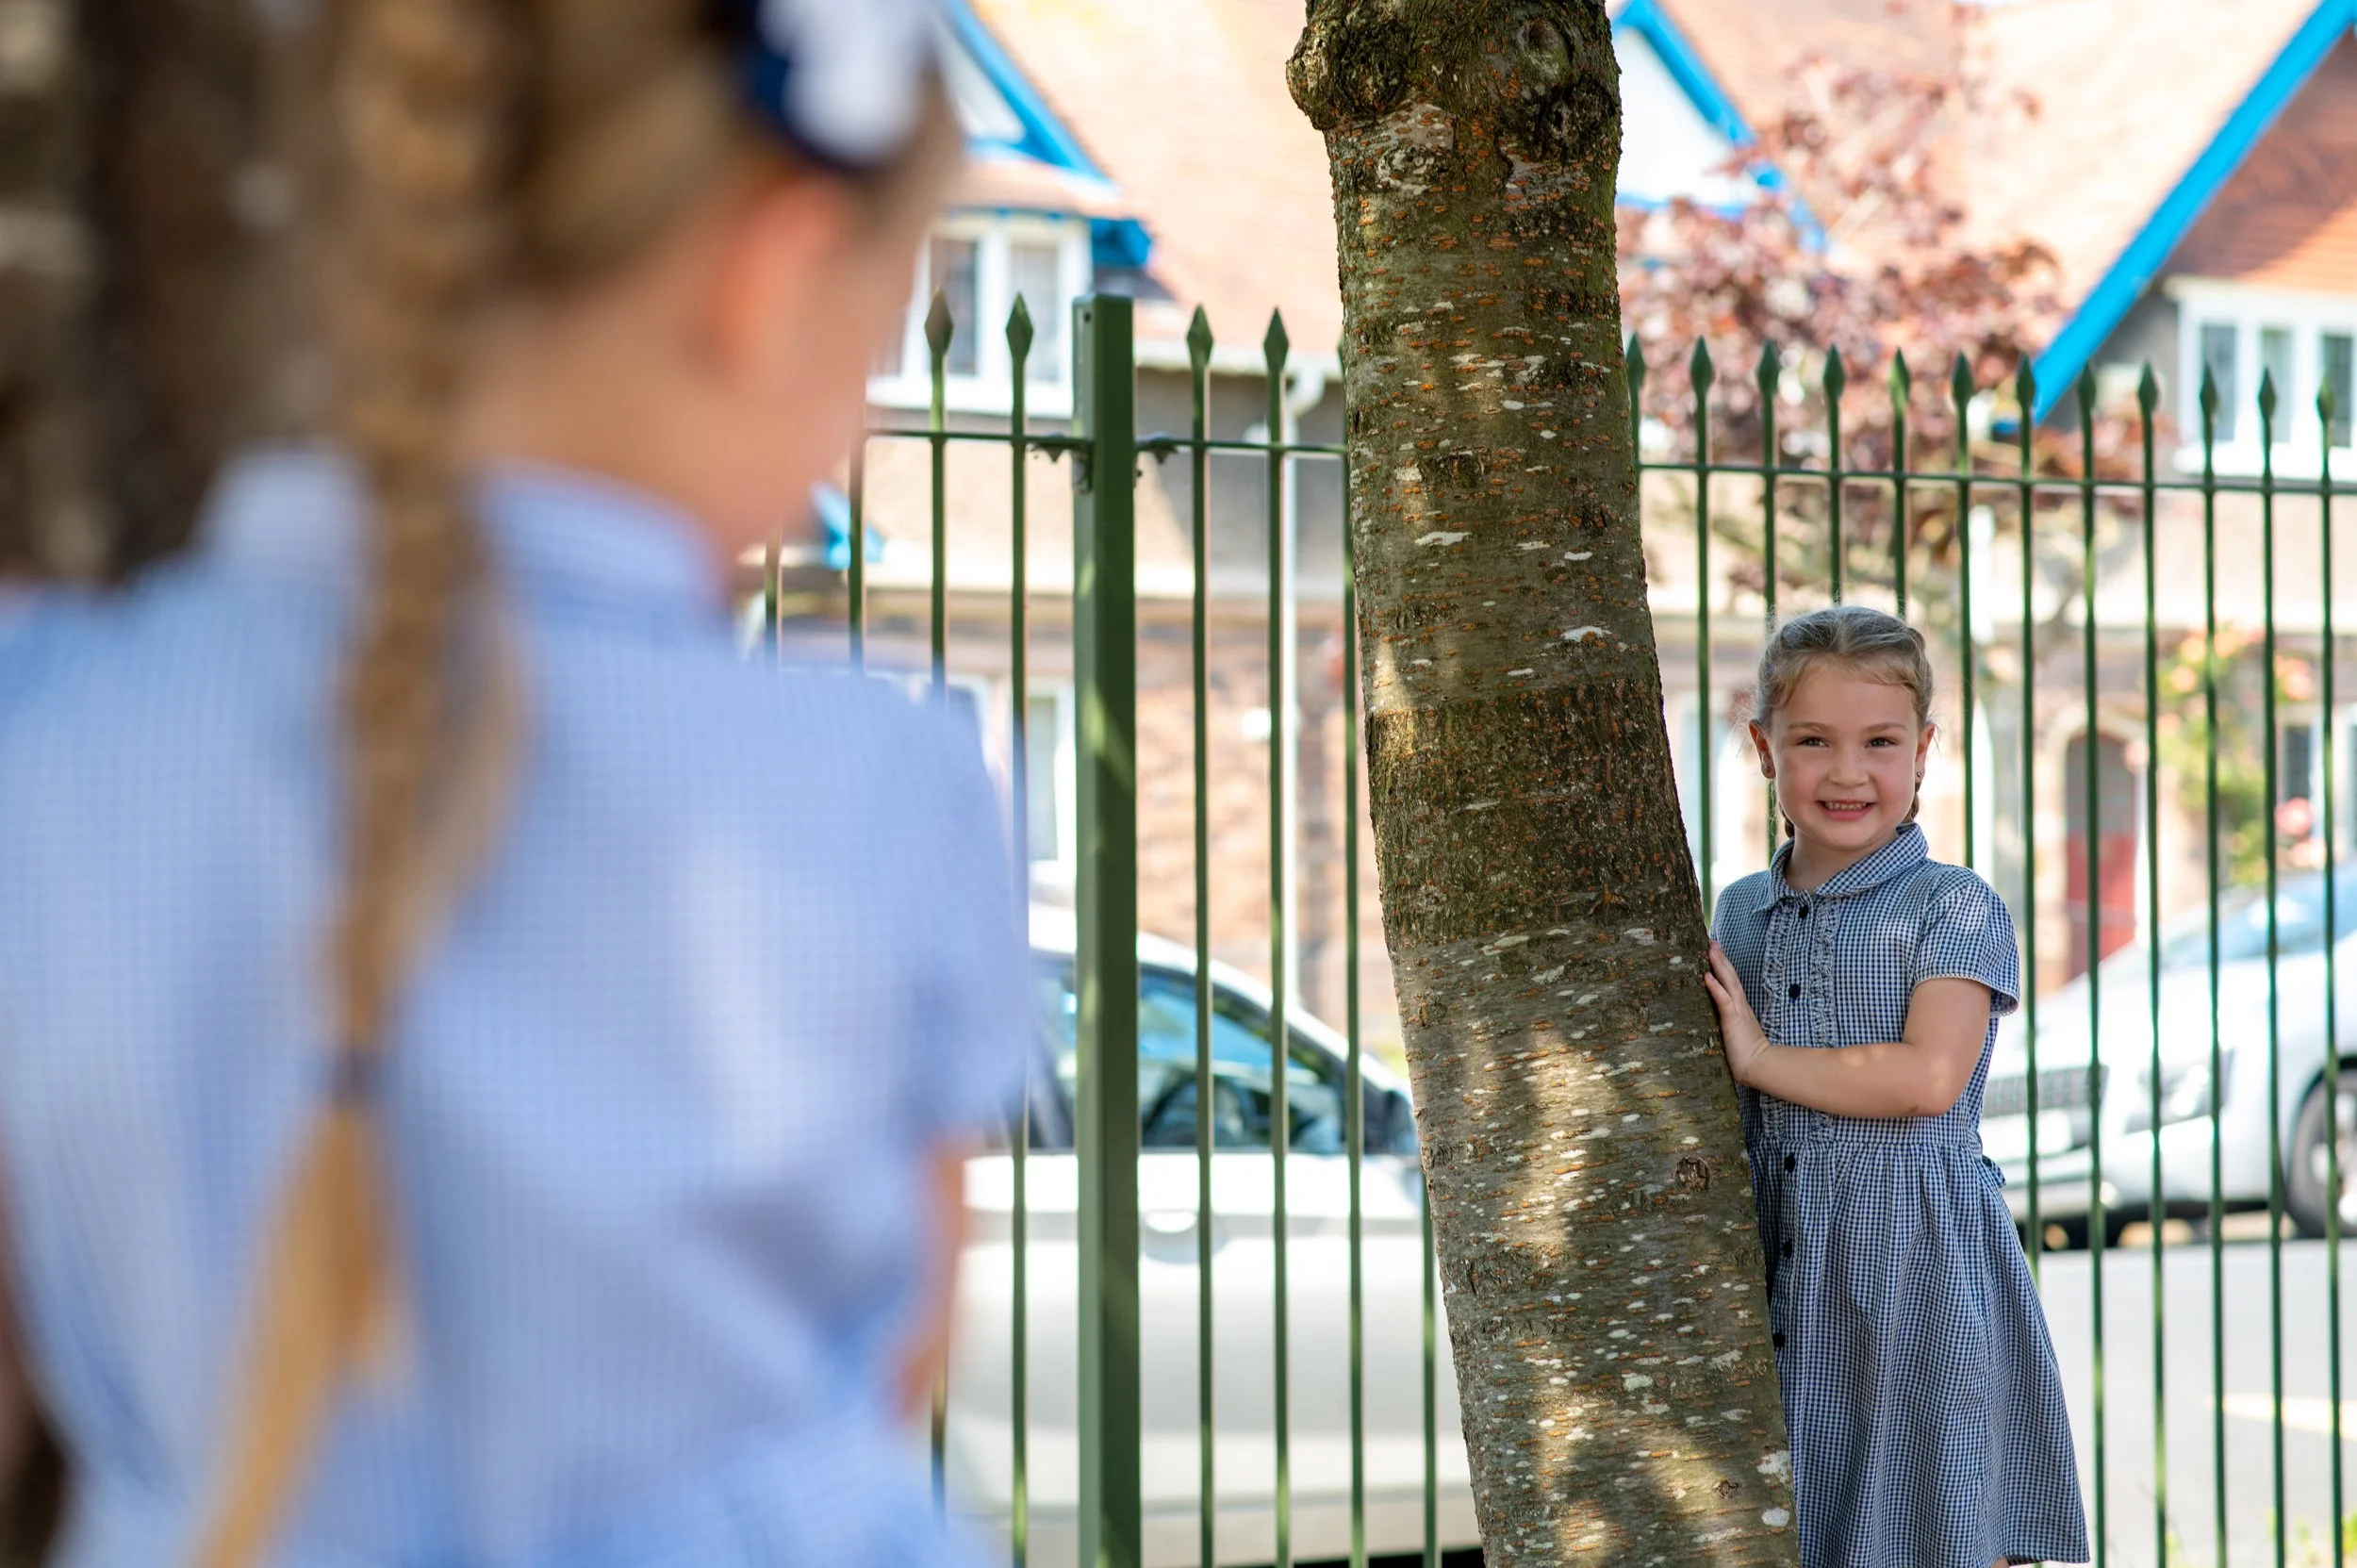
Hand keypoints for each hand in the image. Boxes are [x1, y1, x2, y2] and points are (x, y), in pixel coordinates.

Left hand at [1702, 942, 1771, 1086]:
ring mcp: (1738, 1011)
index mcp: (1741, 1009)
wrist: (1760, 1067)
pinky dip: (1715, 987)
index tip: (1716, 953)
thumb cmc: (1748, 1057)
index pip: (1731, 985)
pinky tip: (1707, 975)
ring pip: (1728, 982)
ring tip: (1711, 949)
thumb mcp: (1736, 1036)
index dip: (1724, 969)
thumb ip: (1731, 1027)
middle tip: (1712, 942)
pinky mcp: (1733, 1019)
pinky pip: (1723, 1000)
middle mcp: (1741, 1006)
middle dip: (1721, 959)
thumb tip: (1721, 1025)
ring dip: (1719, 965)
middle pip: (1730, 977)